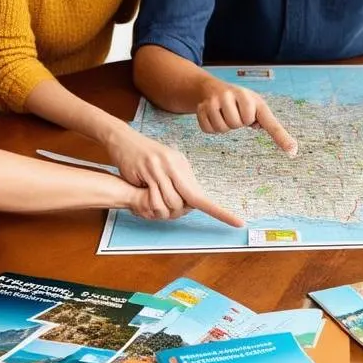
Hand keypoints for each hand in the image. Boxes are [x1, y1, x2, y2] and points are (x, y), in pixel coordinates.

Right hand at [106, 126, 243, 226]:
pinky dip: (148, 202)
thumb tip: (190, 203)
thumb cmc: (144, 157)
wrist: (124, 140)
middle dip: (175, 211)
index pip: (201, 194)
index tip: (238, 223)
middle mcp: (176, 165)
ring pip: (169, 203)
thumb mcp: (165, 166)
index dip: (219, 211)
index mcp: (182, 165)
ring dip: (159, 208)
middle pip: (185, 202)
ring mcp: (162, 167)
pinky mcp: (147, 169)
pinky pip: (153, 198)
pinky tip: (142, 190)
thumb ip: (178, 183)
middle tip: (162, 204)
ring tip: (149, 195)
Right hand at [196, 80, 297, 155]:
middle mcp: (232, 95)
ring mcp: (215, 100)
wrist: (212, 88)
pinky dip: (211, 128)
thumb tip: (288, 145)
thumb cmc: (240, 100)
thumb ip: (269, 123)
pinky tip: (214, 117)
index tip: (292, 152)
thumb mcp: (257, 106)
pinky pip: (208, 129)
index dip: (281, 137)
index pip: (268, 122)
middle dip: (237, 123)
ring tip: (225, 115)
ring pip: (222, 128)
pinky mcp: (201, 107)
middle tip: (235, 113)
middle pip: (237, 124)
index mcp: (251, 98)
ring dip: (224, 127)